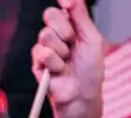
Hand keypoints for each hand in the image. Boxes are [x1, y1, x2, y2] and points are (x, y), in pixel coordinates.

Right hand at [32, 0, 104, 117]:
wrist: (81, 95)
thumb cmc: (90, 71)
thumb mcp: (92, 39)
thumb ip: (81, 16)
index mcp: (72, 27)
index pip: (63, 7)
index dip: (65, 4)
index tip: (67, 4)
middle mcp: (58, 35)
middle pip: (50, 15)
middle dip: (64, 29)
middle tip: (72, 43)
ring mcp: (46, 48)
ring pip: (45, 34)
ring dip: (60, 49)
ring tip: (67, 60)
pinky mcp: (37, 62)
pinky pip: (41, 52)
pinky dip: (54, 62)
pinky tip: (59, 70)